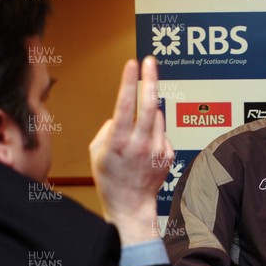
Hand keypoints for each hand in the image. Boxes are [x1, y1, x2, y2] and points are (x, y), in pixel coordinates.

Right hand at [89, 56, 172, 245]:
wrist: (131, 205)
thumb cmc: (110, 178)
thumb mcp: (96, 152)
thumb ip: (108, 128)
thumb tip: (124, 114)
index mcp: (119, 142)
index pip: (126, 105)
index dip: (129, 81)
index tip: (132, 63)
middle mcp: (140, 144)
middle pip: (149, 104)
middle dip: (150, 79)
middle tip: (150, 61)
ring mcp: (157, 149)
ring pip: (157, 118)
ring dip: (148, 115)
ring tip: (138, 134)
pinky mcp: (169, 154)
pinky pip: (161, 133)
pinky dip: (154, 133)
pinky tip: (145, 150)